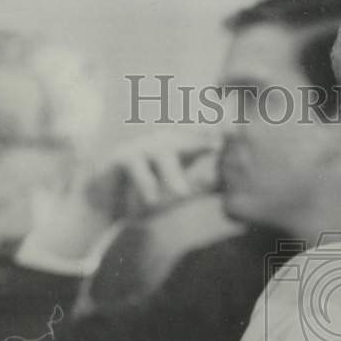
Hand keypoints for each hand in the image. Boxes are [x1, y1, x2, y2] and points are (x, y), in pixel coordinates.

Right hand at [27, 130, 218, 260]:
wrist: (105, 211)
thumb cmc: (142, 200)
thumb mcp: (175, 196)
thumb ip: (198, 186)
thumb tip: (222, 179)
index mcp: (174, 150)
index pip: (197, 137)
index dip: (215, 130)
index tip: (235, 130)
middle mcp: (156, 144)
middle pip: (180, 135)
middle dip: (199, 137)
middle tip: (217, 145)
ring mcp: (136, 148)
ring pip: (158, 151)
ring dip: (171, 173)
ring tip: (182, 194)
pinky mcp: (116, 158)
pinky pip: (131, 163)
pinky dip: (144, 181)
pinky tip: (152, 198)